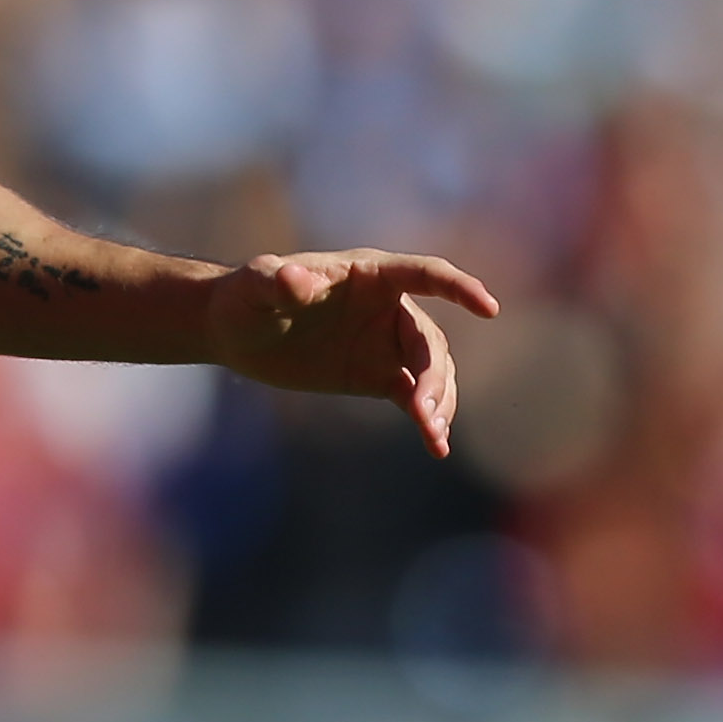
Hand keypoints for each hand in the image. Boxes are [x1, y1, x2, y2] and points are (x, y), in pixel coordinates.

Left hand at [205, 250, 499, 458]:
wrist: (234, 331)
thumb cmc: (246, 296)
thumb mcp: (256, 286)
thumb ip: (279, 281)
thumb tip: (295, 279)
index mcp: (369, 275)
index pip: (424, 275)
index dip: (458, 288)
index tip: (488, 308)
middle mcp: (387, 306)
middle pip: (429, 339)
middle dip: (434, 375)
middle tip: (423, 412)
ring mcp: (385, 342)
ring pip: (431, 370)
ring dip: (439, 400)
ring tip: (433, 433)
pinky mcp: (376, 375)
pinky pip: (413, 396)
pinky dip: (429, 420)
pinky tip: (437, 447)